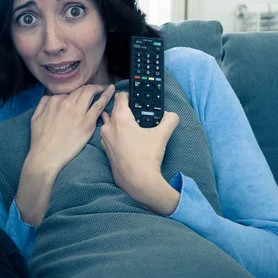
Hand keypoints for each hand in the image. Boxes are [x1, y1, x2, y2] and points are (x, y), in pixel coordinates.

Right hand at [17, 83, 115, 225]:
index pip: (69, 92)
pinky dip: (106, 96)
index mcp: (55, 101)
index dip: (77, 93)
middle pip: (81, 90)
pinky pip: (99, 105)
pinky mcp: (87, 122)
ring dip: (99, 88)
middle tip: (97, 88)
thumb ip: (43, 104)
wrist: (46, 156)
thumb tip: (50, 97)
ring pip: (90, 93)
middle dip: (90, 87)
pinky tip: (111, 91)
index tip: (81, 95)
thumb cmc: (40, 140)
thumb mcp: (35, 117)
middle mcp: (66, 103)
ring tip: (105, 87)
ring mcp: (78, 112)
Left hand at [100, 91, 180, 214]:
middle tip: (135, 111)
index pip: (121, 96)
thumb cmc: (147, 158)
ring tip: (131, 125)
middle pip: (113, 108)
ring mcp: (105, 139)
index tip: (135, 96)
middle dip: (123, 108)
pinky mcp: (105, 150)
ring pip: (108, 122)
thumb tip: (172, 115)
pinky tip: (126, 139)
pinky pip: (108, 136)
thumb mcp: (162, 135)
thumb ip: (169, 120)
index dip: (129, 94)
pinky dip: (114, 133)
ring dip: (116, 120)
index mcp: (120, 118)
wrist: (138, 182)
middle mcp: (109, 127)